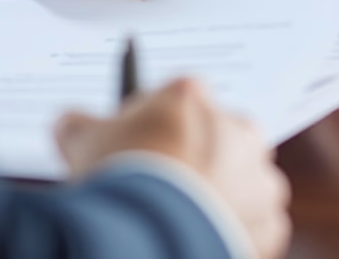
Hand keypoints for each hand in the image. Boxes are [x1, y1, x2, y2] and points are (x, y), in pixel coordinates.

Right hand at [56, 78, 290, 258]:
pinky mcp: (270, 225)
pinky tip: (202, 242)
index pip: (177, 99)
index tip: (142, 147)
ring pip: (244, 182)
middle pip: (216, 137)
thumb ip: (78, 124)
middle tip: (166, 186)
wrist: (148, 237)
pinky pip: (257, 227)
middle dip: (196, 158)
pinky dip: (235, 235)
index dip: (156, 125)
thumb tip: (68, 123)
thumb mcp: (80, 141)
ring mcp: (258, 177)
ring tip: (183, 221)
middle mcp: (235, 128)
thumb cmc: (119, 179)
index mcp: (192, 96)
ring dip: (223, 196)